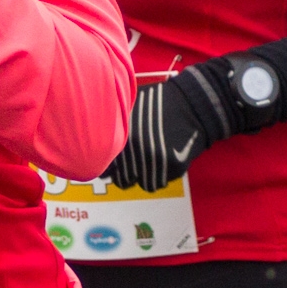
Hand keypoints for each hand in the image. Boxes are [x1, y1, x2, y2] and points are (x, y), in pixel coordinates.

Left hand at [108, 59, 259, 191]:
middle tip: (133, 165)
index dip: (108, 167)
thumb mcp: (129, 108)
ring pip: (140, 183)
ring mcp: (154, 161)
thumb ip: (113, 128)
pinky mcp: (172, 169)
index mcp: (121, 136)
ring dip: (142, 176)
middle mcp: (135, 151)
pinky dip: (159, 177)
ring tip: (149, 161)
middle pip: (121, 180)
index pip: (105, 166)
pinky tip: (163, 162)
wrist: (192, 104)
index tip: (113, 165)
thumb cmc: (158, 103)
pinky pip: (157, 184)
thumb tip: (94, 145)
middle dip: (125, 174)